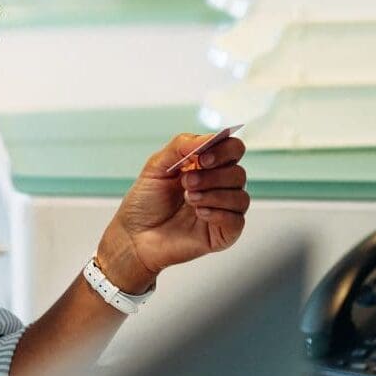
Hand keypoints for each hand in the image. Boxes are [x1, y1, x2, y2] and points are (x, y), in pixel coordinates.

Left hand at [94, 132, 249, 292]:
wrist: (134, 236)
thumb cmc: (145, 202)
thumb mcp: (157, 166)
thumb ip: (181, 146)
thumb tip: (207, 139)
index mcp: (207, 166)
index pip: (233, 149)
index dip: (223, 151)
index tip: (202, 158)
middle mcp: (219, 186)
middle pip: (238, 173)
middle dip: (212, 176)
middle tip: (187, 182)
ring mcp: (223, 210)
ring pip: (241, 197)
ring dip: (214, 195)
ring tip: (189, 198)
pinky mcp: (223, 234)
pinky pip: (236, 220)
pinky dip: (219, 214)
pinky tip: (199, 213)